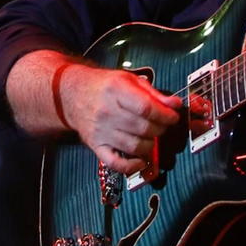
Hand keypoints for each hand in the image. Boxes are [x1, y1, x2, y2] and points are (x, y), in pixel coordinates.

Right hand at [59, 65, 182, 175]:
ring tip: (151, 137)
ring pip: (134, 146)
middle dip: (160, 129)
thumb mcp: (128, 80)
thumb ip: (153, 93)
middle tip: (162, 125)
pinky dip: (132, 166)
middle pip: (143, 128)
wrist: (71, 94)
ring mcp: (101, 131)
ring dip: (150, 145)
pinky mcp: (96, 145)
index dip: (165, 115)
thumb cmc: (103, 86)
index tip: (172, 117)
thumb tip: (175, 105)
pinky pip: (116, 163)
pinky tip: (141, 160)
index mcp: (116, 90)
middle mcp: (107, 111)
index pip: (146, 108)